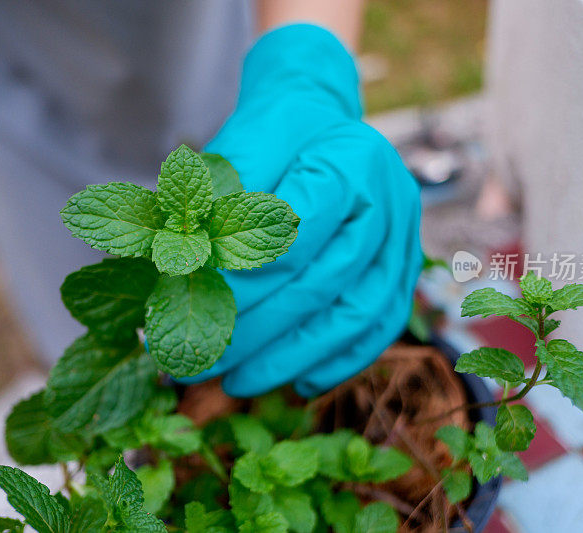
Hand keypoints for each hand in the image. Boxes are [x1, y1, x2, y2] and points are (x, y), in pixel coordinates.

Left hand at [180, 24, 422, 396]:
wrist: (320, 128)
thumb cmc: (274, 135)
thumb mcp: (238, 145)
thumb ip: (216, 203)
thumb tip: (179, 274)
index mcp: (350, 160)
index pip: (295, 232)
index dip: (242, 277)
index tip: (192, 305)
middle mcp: (390, 202)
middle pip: (323, 281)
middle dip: (256, 330)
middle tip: (203, 358)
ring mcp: (403, 239)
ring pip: (355, 314)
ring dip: (293, 358)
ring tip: (238, 382)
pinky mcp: (403, 270)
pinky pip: (379, 326)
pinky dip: (338, 361)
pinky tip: (297, 384)